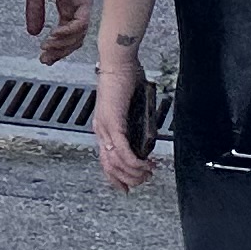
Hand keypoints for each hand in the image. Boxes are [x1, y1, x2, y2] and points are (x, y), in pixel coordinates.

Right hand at [24, 0, 88, 61]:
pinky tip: (54, 34)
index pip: (64, 35)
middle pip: (74, 40)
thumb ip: (35, 12)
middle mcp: (77, 8)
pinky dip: (68, 31)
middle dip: (59, 52)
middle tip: (45, 58)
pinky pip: (81, 22)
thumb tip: (32, 32)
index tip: (43, 58)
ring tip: (47, 46)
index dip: (55, 49)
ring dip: (63, 44)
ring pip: (79, 34)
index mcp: (67, 7)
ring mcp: (82, 4)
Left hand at [93, 52, 155, 191]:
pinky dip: (135, 162)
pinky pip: (122, 151)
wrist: (119, 62)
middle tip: (145, 179)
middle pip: (109, 167)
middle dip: (129, 179)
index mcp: (104, 127)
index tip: (128, 188)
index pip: (105, 161)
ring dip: (135, 173)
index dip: (116, 178)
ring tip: (149, 172)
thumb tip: (147, 137)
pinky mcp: (113, 123)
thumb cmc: (125, 78)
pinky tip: (145, 164)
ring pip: (116, 163)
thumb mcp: (132, 107)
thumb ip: (137, 123)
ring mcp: (105, 127)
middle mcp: (101, 130)